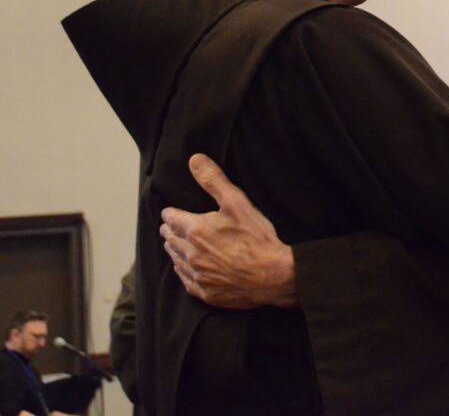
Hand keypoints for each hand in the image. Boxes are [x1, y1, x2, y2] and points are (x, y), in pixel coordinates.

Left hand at [159, 154, 297, 308]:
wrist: (273, 275)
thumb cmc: (257, 238)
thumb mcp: (237, 203)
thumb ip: (213, 180)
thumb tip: (195, 159)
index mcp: (195, 230)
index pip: (171, 218)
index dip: (171, 213)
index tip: (171, 212)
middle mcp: (191, 254)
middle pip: (170, 239)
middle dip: (170, 231)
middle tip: (171, 227)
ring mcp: (197, 275)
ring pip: (176, 260)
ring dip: (175, 250)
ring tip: (175, 245)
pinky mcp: (205, 292)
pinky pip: (185, 280)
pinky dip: (183, 271)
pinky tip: (186, 268)